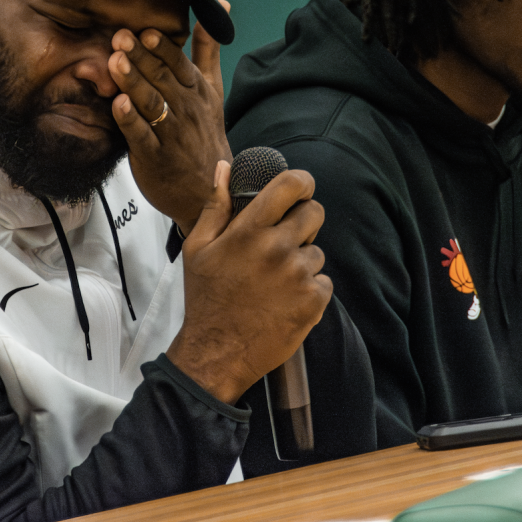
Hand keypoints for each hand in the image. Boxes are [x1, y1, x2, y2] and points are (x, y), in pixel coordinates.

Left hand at [108, 4, 232, 233]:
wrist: (210, 188)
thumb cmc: (205, 134)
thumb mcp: (212, 89)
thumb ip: (208, 49)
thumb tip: (218, 6)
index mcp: (197, 91)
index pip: (180, 65)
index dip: (163, 48)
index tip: (147, 30)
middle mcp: (185, 109)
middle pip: (161, 79)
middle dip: (141, 57)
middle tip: (120, 37)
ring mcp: (170, 133)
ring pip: (151, 103)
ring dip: (133, 82)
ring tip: (115, 63)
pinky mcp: (154, 157)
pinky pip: (141, 136)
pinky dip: (130, 120)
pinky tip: (118, 105)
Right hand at [166, 160, 331, 404]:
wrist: (217, 353)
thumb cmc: (206, 298)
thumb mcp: (197, 248)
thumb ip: (215, 205)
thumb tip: (225, 168)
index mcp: (249, 231)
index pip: (291, 185)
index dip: (301, 181)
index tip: (300, 188)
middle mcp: (278, 248)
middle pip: (314, 212)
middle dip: (304, 220)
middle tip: (285, 239)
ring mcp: (298, 275)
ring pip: (317, 251)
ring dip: (302, 260)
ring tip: (276, 280)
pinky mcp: (313, 301)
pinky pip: (324, 281)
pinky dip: (310, 289)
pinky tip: (286, 299)